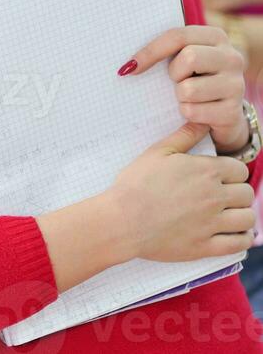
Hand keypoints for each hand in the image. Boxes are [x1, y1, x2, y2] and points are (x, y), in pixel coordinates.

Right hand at [109, 122, 254, 262]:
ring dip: (242, 214)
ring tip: (229, 213)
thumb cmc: (137, 183)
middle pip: (247, 193)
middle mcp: (214, 197)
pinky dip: (241, 238)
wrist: (123, 220)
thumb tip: (204, 123)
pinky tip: (232, 233)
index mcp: (205, 171)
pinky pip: (239, 244)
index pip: (240, 169)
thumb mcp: (158, 152)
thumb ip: (185, 136)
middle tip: (224, 194)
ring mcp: (212, 224)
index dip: (233, 171)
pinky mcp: (206, 247)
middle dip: (238, 192)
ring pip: (248, 219)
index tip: (223, 175)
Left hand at [120, 26, 247, 152]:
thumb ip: (168, 50)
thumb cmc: (196, 79)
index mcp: (216, 36)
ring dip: (180, 97)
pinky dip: (187, 114)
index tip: (130, 66)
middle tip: (177, 80)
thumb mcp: (186, 59)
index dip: (151, 51)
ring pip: (189, 89)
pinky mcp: (232, 111)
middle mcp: (232, 57)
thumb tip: (128, 64)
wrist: (225, 115)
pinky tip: (196, 112)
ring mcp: (236, 85)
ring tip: (188, 97)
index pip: (178, 35)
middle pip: (189, 57)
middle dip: (174, 73)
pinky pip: (193, 111)